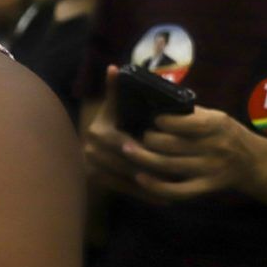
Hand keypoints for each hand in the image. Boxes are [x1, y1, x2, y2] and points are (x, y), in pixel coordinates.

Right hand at [83, 66, 169, 203]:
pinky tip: (167, 199)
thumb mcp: (113, 107)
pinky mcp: (98, 184)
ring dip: (155, 183)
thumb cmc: (109, 124)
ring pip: (130, 178)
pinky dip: (147, 195)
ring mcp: (93, 168)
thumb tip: (114, 67)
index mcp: (98, 131)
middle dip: (154, 167)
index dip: (146, 148)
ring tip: (179, 184)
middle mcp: (91, 150)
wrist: (85, 148)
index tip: (171, 151)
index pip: (125, 143)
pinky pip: (127, 191)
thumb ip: (115, 89)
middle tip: (181, 171)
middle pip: (130, 162)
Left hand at [124, 107, 262, 200]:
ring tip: (126, 150)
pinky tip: (140, 178)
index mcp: (215, 124)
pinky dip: (156, 186)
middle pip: (169, 144)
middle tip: (133, 135)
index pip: (181, 122)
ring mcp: (210, 169)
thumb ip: (187, 112)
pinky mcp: (206, 187)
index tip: (150, 118)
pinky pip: (178, 190)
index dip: (160, 120)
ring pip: (168, 165)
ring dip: (142, 158)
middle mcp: (214, 146)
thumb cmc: (224, 133)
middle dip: (147, 139)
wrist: (253, 161)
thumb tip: (151, 101)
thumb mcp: (213, 116)